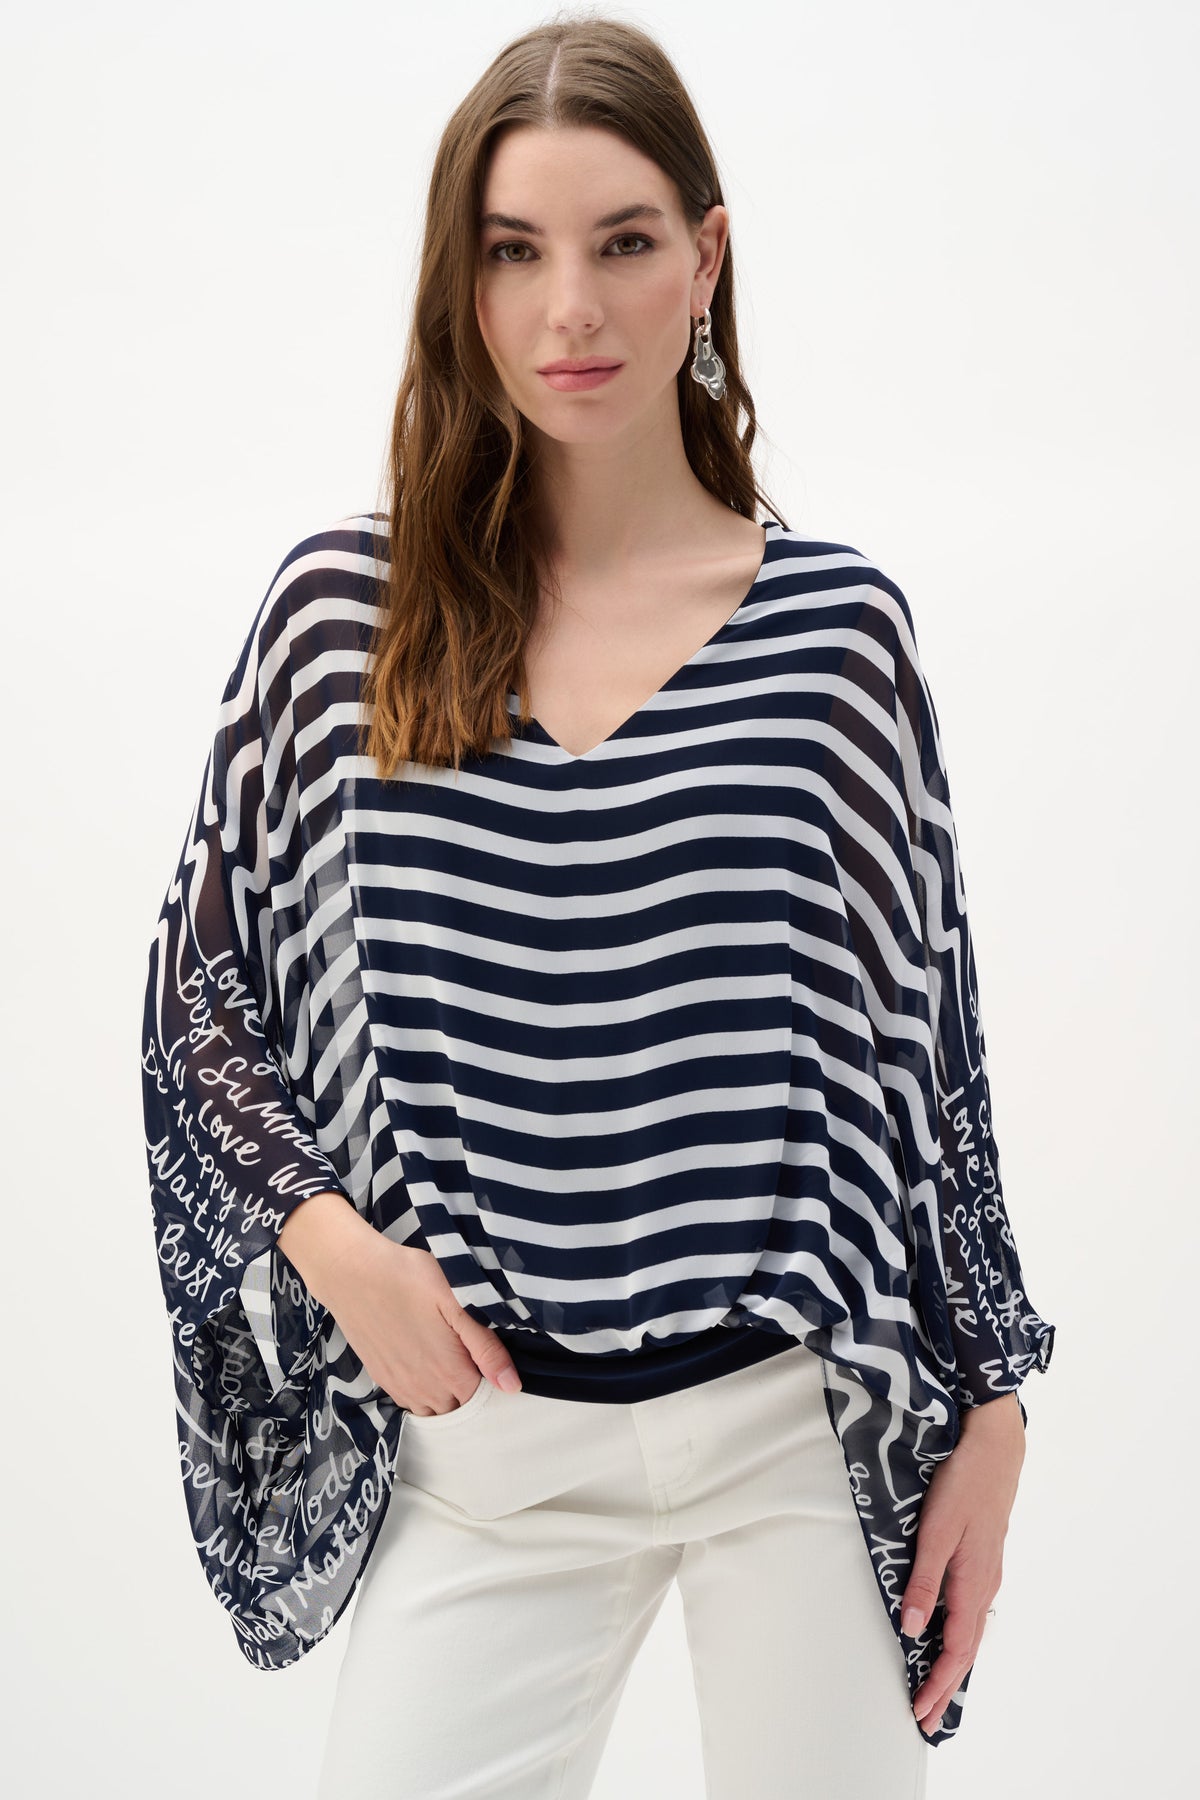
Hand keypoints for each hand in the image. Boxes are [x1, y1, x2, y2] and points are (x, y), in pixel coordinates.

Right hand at [278, 1194, 522, 1413]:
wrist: (352, 1272)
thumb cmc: (408, 1278)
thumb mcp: (457, 1303)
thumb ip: (485, 1348)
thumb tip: (511, 1386)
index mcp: (450, 1372)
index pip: (484, 1398)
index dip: (493, 1381)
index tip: (492, 1357)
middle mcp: (425, 1389)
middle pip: (460, 1407)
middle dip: (471, 1391)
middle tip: (473, 1356)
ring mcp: (401, 1386)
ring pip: (434, 1409)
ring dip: (446, 1395)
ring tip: (451, 1362)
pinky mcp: (382, 1377)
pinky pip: (409, 1402)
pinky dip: (423, 1393)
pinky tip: (426, 1365)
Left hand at [900, 1392, 1025, 1736]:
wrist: (994, 1446)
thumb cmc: (963, 1484)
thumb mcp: (937, 1532)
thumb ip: (925, 1581)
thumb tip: (914, 1629)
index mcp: (973, 1584)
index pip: (956, 1650)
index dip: (938, 1683)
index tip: (921, 1712)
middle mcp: (984, 1585)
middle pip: (965, 1650)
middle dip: (945, 1687)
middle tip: (927, 1720)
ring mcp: (986, 1573)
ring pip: (970, 1632)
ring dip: (952, 1666)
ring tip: (937, 1691)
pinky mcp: (982, 1559)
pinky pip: (972, 1612)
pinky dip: (960, 1638)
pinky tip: (951, 1639)